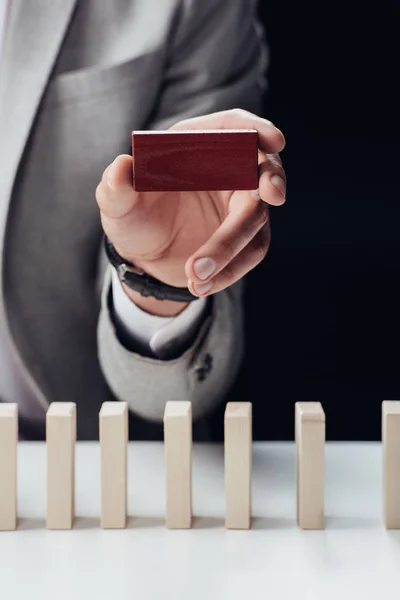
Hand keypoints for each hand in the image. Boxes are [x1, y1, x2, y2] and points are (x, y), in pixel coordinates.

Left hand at [96, 109, 285, 315]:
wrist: (145, 256)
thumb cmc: (132, 217)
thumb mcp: (117, 205)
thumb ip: (116, 188)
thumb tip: (120, 168)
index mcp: (195, 146)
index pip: (233, 127)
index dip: (255, 128)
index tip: (273, 140)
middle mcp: (225, 170)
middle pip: (260, 168)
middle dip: (271, 179)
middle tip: (273, 195)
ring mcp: (240, 204)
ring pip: (255, 219)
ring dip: (230, 248)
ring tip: (194, 277)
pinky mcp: (246, 236)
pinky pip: (249, 252)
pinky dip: (228, 271)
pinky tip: (199, 286)